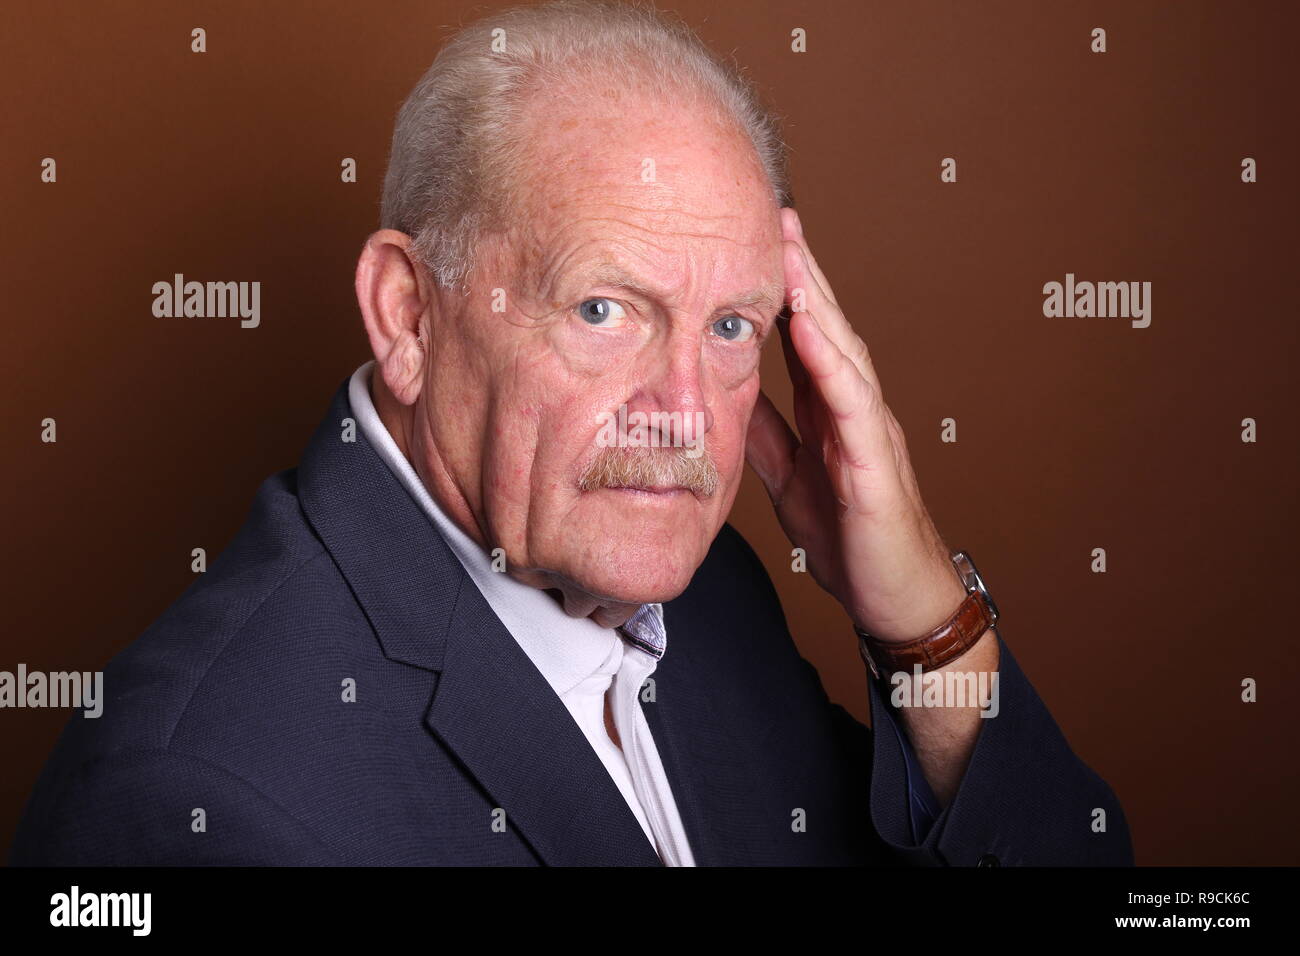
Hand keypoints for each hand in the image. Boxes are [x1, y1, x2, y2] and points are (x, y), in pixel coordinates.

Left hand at [745, 208, 966, 643]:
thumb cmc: (850, 536)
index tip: (755, 243)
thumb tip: (728, 393)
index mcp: (831, 410)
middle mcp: (854, 408)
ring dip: (817, 300)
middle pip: (826, 327)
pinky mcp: (875, 463)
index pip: (805, 337)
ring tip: (791, 251)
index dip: (783, 290)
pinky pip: (853, 403)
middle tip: (776, 216)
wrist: (895, 597)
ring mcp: (870, 430)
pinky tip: (809, 328)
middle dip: (803, 271)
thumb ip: (767, 433)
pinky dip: (831, 362)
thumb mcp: (790, 477)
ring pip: (843, 351)